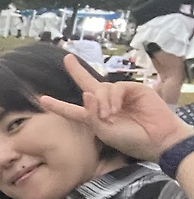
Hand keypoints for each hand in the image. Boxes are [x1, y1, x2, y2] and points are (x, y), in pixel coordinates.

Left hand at [51, 55, 192, 162]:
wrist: (156, 140)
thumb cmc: (129, 140)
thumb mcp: (103, 132)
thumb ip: (92, 115)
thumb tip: (86, 94)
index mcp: (94, 116)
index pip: (72, 109)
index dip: (57, 105)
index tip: (42, 99)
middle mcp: (105, 103)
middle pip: (87, 83)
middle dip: (76, 71)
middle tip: (67, 58)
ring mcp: (119, 95)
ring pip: (101, 88)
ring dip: (102, 102)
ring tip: (110, 116)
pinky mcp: (133, 89)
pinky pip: (116, 87)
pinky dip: (113, 98)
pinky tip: (116, 109)